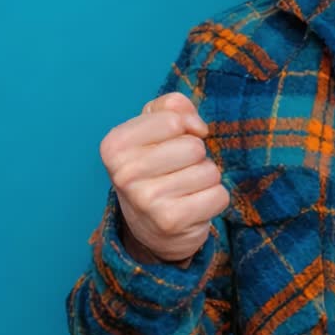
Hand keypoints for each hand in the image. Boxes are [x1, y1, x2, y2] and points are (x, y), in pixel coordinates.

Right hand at [99, 92, 229, 265]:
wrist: (150, 227)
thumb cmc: (156, 167)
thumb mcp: (154, 128)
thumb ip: (172, 107)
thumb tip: (197, 126)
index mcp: (116, 145)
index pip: (173, 120)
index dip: (185, 127)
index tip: (172, 142)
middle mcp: (125, 174)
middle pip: (194, 146)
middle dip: (196, 156)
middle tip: (177, 171)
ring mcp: (146, 200)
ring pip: (210, 171)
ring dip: (205, 179)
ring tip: (184, 190)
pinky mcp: (171, 221)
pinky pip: (218, 195)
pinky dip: (214, 199)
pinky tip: (193, 206)